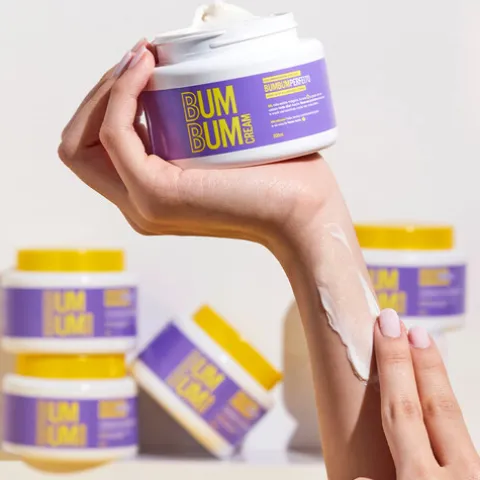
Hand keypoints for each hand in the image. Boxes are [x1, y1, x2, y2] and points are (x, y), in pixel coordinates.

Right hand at [58, 39, 334, 249]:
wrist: (304, 214)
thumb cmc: (280, 180)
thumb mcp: (222, 154)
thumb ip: (190, 134)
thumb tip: (177, 82)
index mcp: (151, 196)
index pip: (97, 148)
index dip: (109, 102)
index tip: (144, 64)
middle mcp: (138, 204)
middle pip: (79, 143)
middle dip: (101, 91)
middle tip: (140, 58)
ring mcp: (142, 202)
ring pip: (82, 139)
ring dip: (108, 87)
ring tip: (143, 58)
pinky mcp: (154, 191)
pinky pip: (114, 131)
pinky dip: (121, 93)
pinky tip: (147, 68)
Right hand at [358, 309, 479, 479]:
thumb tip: (359, 475)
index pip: (402, 409)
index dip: (394, 364)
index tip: (386, 326)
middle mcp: (459, 475)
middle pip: (437, 406)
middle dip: (421, 361)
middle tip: (406, 325)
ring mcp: (476, 475)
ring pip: (456, 423)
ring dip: (437, 384)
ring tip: (423, 349)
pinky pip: (466, 446)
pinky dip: (447, 420)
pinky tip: (436, 411)